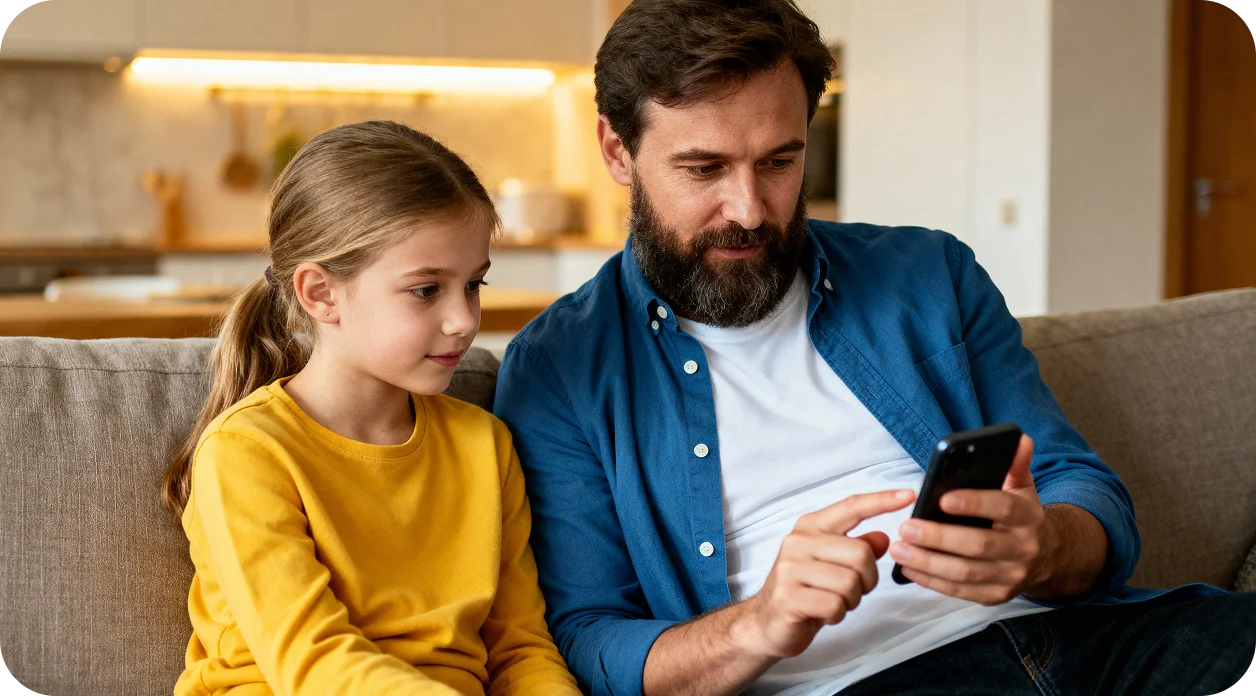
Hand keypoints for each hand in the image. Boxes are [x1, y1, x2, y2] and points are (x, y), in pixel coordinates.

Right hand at [735, 489, 915, 658]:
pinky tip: (822, 613)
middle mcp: (798, 541)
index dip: (881, 501)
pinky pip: (835, 605)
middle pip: (861, 554)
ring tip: (833, 601)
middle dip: (867, 580)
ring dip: (851, 600)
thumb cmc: (803, 590)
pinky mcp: (789, 596)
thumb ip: (857, 548)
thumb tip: (884, 538)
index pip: (851, 507)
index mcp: (811, 527)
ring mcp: (790, 568)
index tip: (908, 495)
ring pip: (851, 583)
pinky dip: (837, 614)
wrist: (766, 622)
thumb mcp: (832, 564)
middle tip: (851, 591)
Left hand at [890, 434, 1054, 604]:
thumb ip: (1015, 465)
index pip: (1002, 507)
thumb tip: (1020, 439)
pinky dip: (932, 581)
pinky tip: (909, 568)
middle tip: (906, 527)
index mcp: (1028, 517)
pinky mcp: (996, 595)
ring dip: (929, 562)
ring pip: (966, 573)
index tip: (943, 498)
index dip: (974, 503)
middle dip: (939, 538)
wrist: (1047, 556)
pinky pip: (961, 592)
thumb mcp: (1022, 488)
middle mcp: (1022, 548)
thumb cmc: (1020, 515)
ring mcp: (1010, 575)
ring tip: (899, 549)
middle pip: (979, 545)